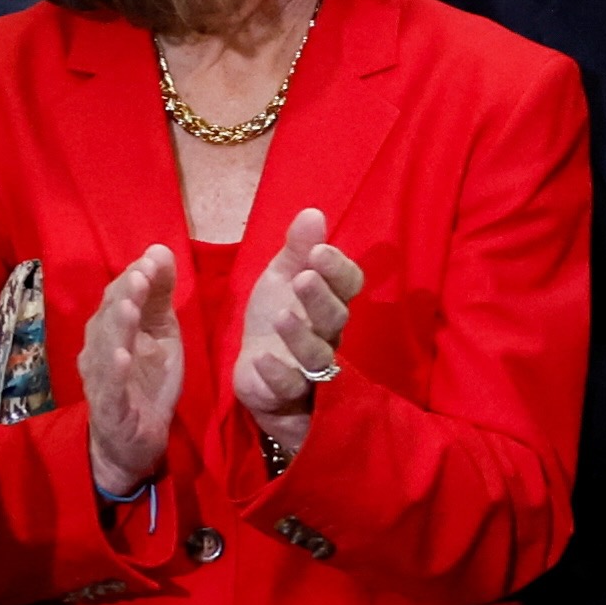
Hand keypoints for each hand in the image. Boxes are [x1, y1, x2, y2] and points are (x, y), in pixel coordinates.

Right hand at [80, 245, 184, 501]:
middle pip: (109, 317)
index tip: (154, 259)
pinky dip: (114, 373)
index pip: (119, 296)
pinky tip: (123, 357)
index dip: (135, 278)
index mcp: (113, 329)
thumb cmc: (146, 380)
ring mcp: (101, 379)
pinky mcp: (109, 409)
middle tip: (142, 275)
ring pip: (105, 349)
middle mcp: (99, 350)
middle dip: (125, 295)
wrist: (135, 440)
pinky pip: (109, 389)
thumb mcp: (162, 333)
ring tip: (129, 307)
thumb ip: (160, 295)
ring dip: (117, 327)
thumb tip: (159, 249)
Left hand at [226, 208, 366, 464]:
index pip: (348, 285)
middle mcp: (327, 335)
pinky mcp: (286, 393)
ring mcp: (309, 367)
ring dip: (301, 335)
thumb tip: (312, 212)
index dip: (338, 269)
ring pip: (317, 354)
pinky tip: (261, 358)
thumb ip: (297, 249)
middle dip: (322, 297)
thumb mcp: (280, 279)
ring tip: (282, 316)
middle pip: (336, 318)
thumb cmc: (274, 322)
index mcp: (328, 302)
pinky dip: (277, 373)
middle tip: (304, 277)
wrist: (257, 374)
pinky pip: (289, 386)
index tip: (319, 252)